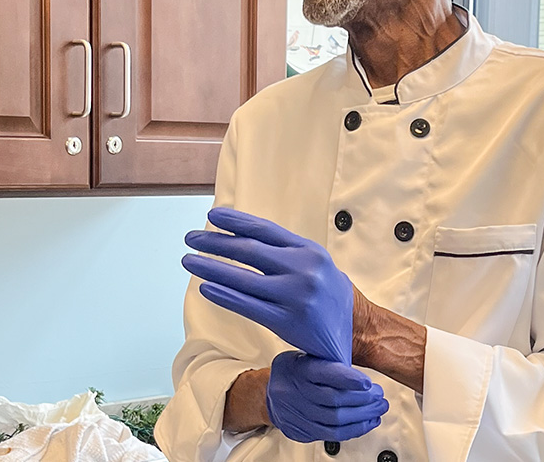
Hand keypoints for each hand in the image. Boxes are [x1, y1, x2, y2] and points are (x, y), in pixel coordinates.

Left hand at [183, 207, 354, 363]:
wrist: (353, 327)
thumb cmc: (325, 290)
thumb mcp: (313, 260)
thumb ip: (283, 249)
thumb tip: (241, 234)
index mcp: (308, 250)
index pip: (265, 230)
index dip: (236, 221)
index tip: (212, 215)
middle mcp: (302, 270)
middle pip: (250, 251)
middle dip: (215, 242)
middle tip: (192, 237)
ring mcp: (294, 296)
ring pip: (243, 279)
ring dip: (211, 268)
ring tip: (189, 260)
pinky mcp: (287, 322)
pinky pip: (247, 306)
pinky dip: (224, 296)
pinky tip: (206, 287)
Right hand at [266, 351, 387, 442]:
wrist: (268, 392)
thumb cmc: (294, 370)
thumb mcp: (307, 355)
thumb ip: (330, 361)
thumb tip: (360, 370)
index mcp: (299, 368)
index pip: (325, 374)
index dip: (349, 380)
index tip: (367, 383)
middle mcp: (296, 392)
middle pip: (334, 401)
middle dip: (362, 400)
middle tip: (379, 396)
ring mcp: (298, 413)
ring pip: (335, 420)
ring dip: (362, 416)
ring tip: (378, 409)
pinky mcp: (302, 430)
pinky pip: (332, 435)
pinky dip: (354, 429)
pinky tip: (367, 422)